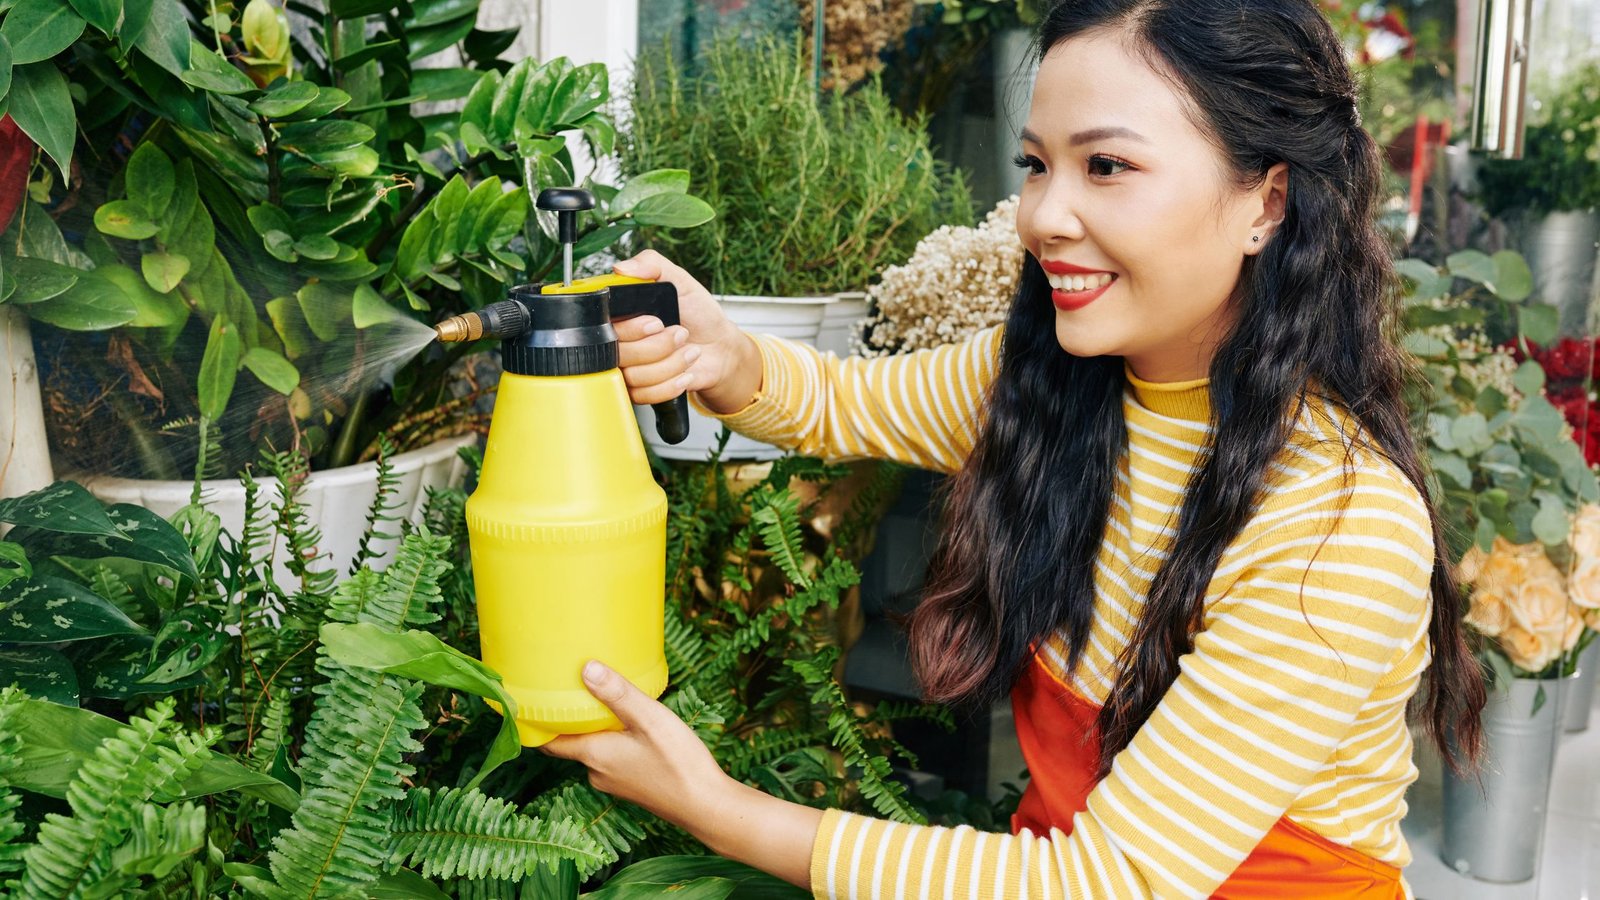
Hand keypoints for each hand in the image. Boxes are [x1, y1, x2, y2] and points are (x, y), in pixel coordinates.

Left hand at [539, 660, 731, 831]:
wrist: (707, 806)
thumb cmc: (679, 764)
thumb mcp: (650, 719)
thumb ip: (618, 694)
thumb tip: (586, 668)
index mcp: (593, 754)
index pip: (548, 741)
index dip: (535, 722)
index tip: (528, 699)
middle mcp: (597, 772)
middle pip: (571, 742)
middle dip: (569, 718)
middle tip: (569, 687)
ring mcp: (614, 782)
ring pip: (593, 750)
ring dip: (594, 729)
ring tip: (603, 701)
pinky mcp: (632, 786)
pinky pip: (611, 759)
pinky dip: (612, 741)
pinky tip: (630, 727)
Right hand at [612, 250, 758, 412]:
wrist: (720, 348)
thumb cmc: (698, 313)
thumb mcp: (680, 280)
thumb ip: (652, 265)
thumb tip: (622, 267)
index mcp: (621, 313)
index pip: (603, 324)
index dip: (631, 328)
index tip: (656, 322)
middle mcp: (618, 340)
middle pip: (619, 353)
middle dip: (659, 345)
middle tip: (680, 333)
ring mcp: (627, 367)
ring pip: (633, 376)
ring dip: (670, 364)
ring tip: (687, 351)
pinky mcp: (638, 390)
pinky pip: (643, 394)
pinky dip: (670, 384)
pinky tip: (684, 372)